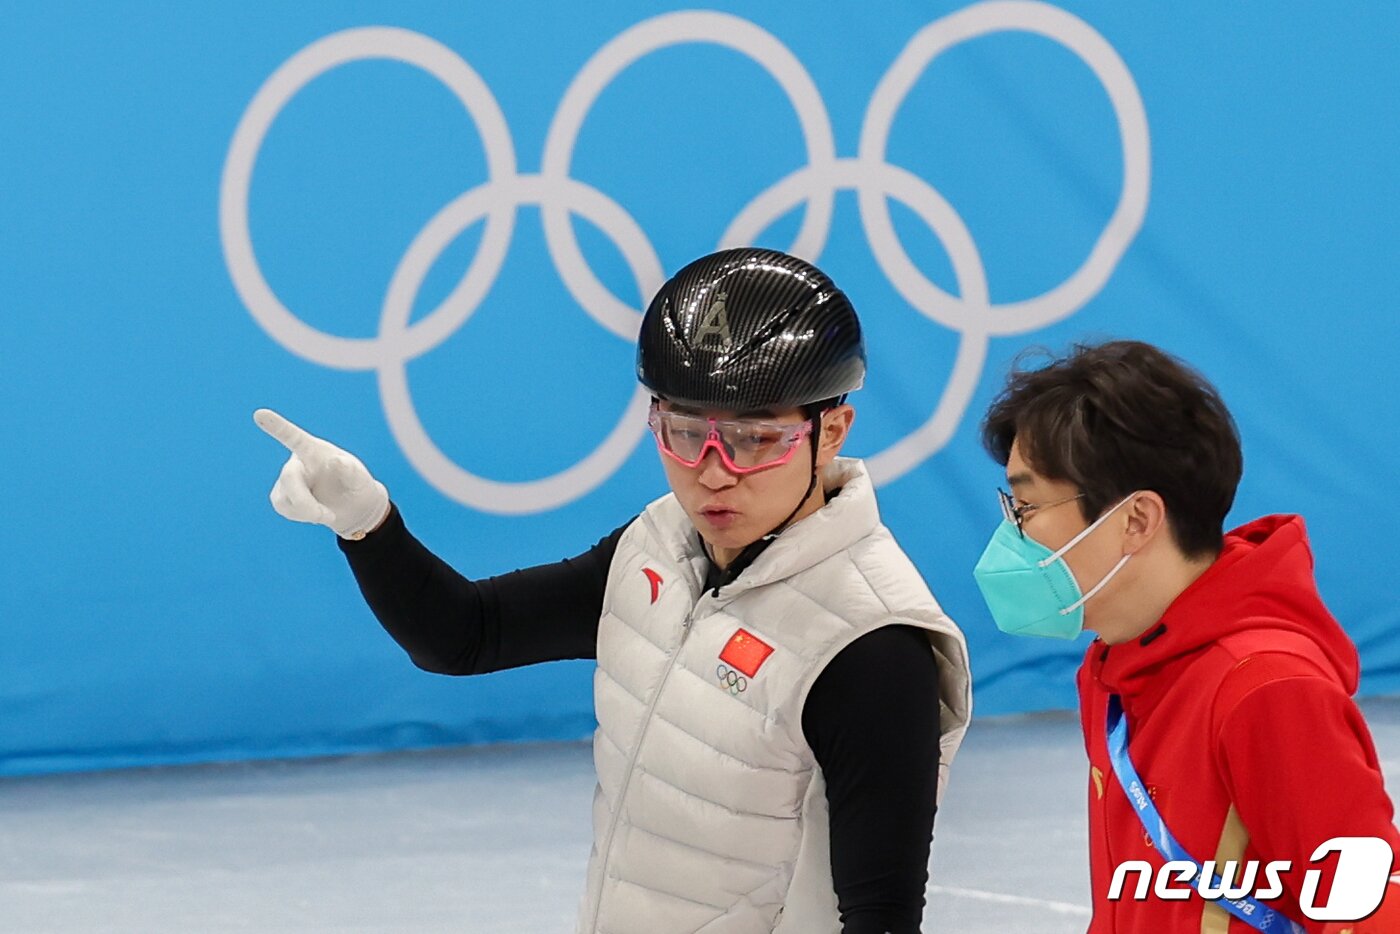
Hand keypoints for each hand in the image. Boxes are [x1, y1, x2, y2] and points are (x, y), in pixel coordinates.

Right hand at [254, 408, 389, 539]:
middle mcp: (298, 461)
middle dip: (304, 501)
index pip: (294, 437)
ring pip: (285, 497)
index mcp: (315, 450)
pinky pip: (285, 507)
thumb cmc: (355, 485)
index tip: (260, 413)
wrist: (353, 507)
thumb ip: (350, 470)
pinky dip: (302, 516)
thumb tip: (335, 461)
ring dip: (308, 512)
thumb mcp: (359, 477)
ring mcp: (287, 479)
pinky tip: (316, 513)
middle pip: (289, 477)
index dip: (277, 427)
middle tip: (324, 517)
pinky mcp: (282, 496)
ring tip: (328, 514)